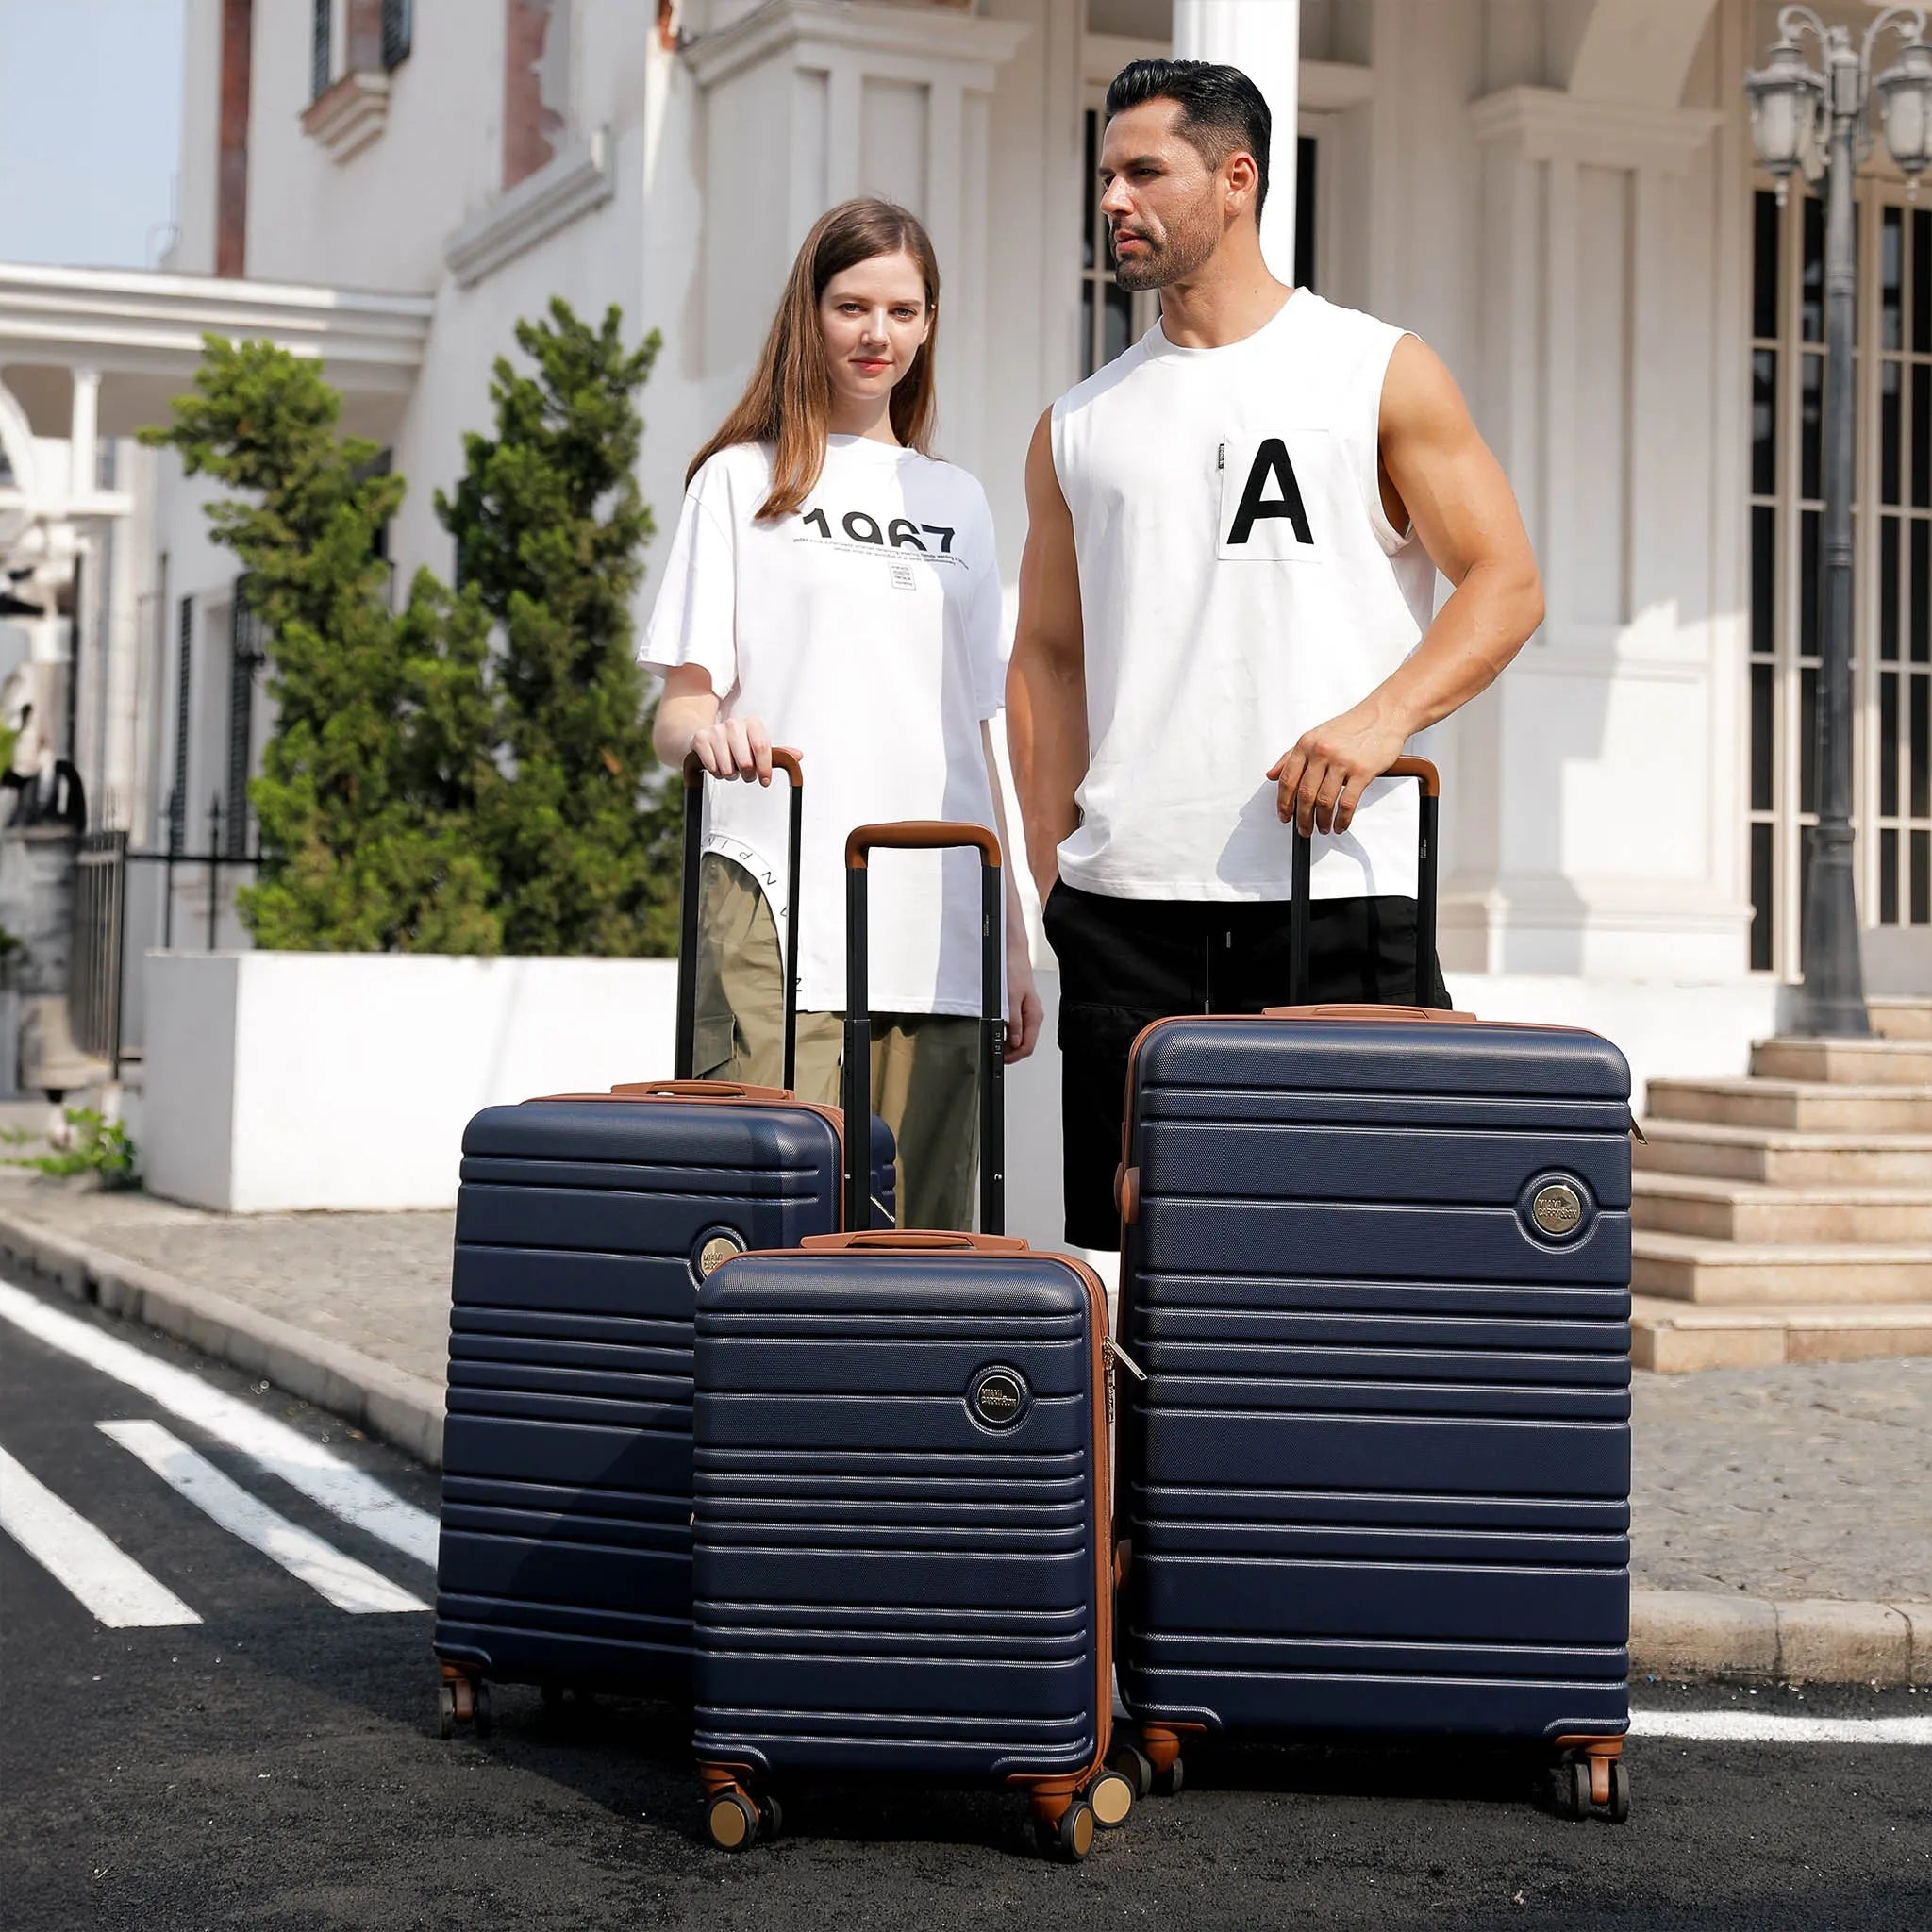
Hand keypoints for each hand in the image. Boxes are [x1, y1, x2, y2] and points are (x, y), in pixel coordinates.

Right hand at [686, 714, 772, 783]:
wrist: (707, 736)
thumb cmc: (737, 744)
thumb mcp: (758, 746)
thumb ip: (778, 753)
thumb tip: (798, 756)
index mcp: (752, 724)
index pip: (762, 747)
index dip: (765, 768)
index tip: (765, 780)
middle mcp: (734, 724)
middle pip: (746, 762)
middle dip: (747, 775)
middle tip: (746, 773)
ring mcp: (716, 731)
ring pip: (728, 769)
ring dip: (730, 775)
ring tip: (730, 767)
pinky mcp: (701, 739)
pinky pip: (712, 768)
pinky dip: (716, 772)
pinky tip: (717, 765)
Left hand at [1004, 933, 1043, 1062]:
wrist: (1012, 954)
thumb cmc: (1013, 971)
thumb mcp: (1010, 999)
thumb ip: (1014, 1022)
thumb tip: (1014, 1041)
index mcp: (1034, 1016)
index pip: (1028, 1046)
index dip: (1014, 1056)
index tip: (1001, 1059)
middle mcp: (1033, 1016)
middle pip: (1024, 1044)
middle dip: (1010, 1051)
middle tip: (995, 1052)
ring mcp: (1027, 1012)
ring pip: (1020, 1036)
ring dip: (1008, 1042)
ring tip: (994, 1042)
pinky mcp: (1021, 1008)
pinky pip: (1017, 1027)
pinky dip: (1007, 1032)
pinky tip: (998, 1030)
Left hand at [1266, 705, 1411, 836]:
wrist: (1383, 715)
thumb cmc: (1351, 727)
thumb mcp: (1315, 736)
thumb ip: (1291, 756)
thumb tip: (1272, 774)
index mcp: (1307, 744)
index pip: (1287, 780)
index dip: (1283, 803)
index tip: (1284, 816)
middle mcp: (1322, 752)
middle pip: (1304, 794)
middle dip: (1302, 818)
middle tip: (1303, 829)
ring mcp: (1342, 762)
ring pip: (1324, 802)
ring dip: (1321, 821)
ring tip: (1322, 828)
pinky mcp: (1362, 771)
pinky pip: (1347, 803)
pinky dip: (1342, 820)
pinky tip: (1340, 824)